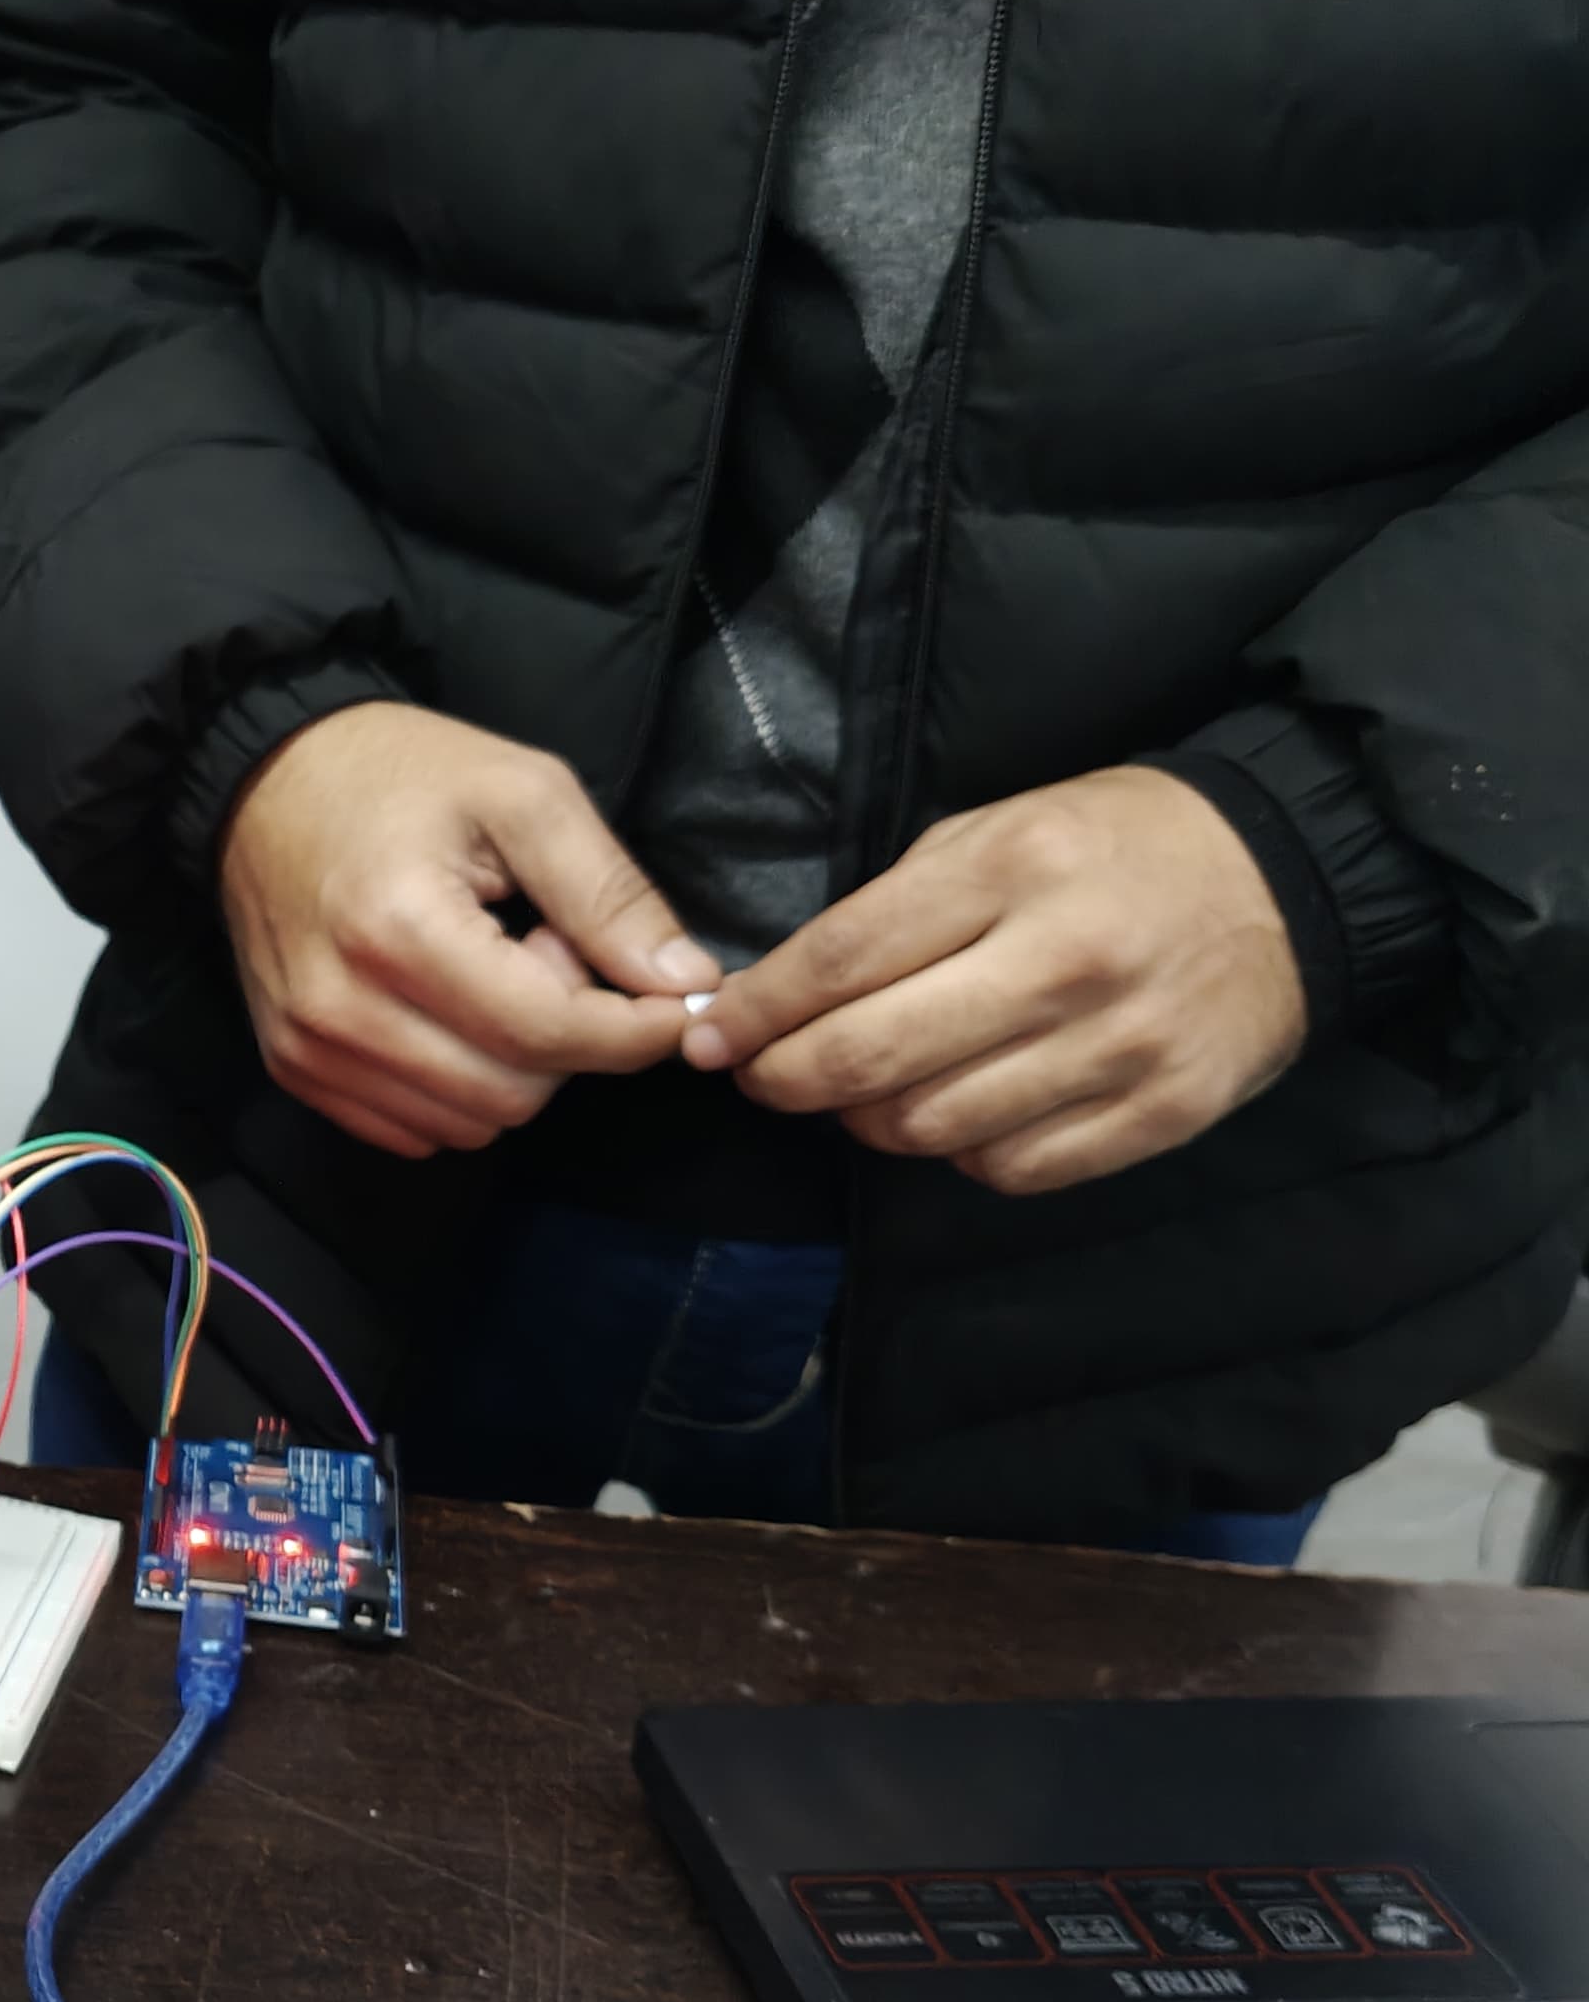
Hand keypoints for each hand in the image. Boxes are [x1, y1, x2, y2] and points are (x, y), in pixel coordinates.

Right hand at [219, 701, 714, 1156]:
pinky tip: (448, 1013)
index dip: (633, 1031)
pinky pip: (414, 1130)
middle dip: (563, 1039)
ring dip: (509, 1066)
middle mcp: (341, 1009)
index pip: (547, 1034)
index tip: (673, 1001)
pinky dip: (457, 1088)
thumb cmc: (402, 774)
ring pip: (468, 1124)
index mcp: (399, 932)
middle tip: (549, 952)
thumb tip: (684, 982)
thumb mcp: (525, 796)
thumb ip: (609, 893)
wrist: (266, 781)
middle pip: (513, 1094)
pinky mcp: (294, 1070)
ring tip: (493, 977)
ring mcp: (308, 1049)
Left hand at [681, 768, 1305, 1194]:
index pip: (841, 961)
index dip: (756, 1014)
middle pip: (870, 1058)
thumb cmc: (1112, 850)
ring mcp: (1119, 1046)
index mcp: (1015, 868)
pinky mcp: (1160, 1112)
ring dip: (868, 1121)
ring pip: (928, 1128)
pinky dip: (959, 1153)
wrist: (1289, 877)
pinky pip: (1009, 1168)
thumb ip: (888, 913)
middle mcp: (1066, 961)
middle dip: (785, 1079)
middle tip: (762, 1078)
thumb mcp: (997, 833)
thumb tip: (774, 1001)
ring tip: (864, 1091)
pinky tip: (959, 1112)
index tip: (711, 1038)